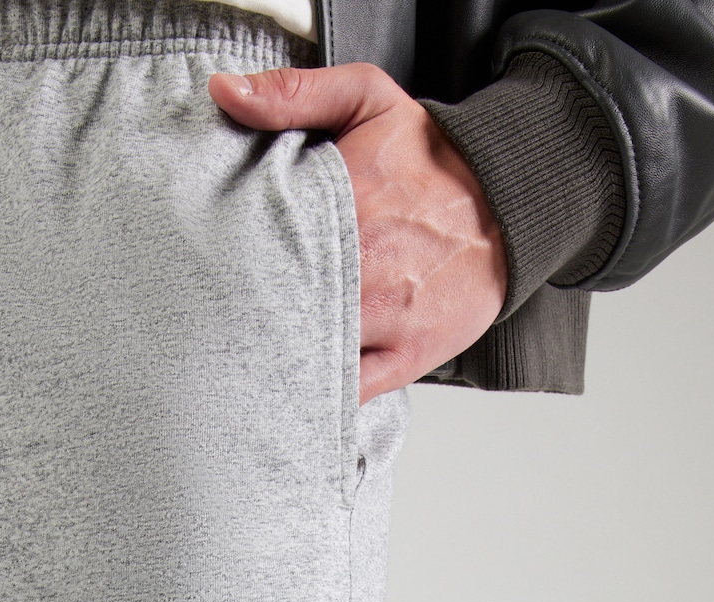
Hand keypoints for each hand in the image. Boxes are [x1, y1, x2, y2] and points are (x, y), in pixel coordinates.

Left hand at [208, 63, 508, 405]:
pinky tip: (290, 394)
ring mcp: (387, 317)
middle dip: (245, 319)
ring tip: (242, 365)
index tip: (202, 271)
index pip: (264, 247)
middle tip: (209, 326)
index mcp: (345, 207)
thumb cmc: (434, 157)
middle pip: (282, 308)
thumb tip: (225, 94)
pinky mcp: (408, 353)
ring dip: (278, 361)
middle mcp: (365, 268)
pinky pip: (354, 389)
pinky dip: (320, 395)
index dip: (227, 266)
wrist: (511, 201)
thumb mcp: (368, 99)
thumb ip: (294, 94)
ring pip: (313, 353)